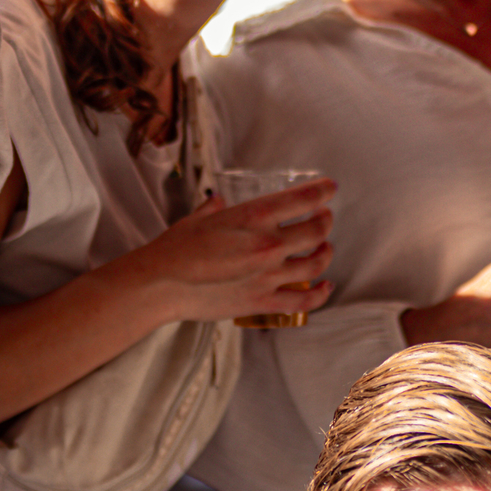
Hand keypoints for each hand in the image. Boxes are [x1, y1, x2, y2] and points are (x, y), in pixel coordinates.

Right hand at [136, 178, 336, 325]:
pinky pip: (304, 300)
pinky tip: (326, 286)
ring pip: (316, 263)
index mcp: (253, 216)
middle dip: (326, 222)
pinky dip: (321, 293)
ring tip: (325, 248)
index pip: (302, 199)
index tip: (330, 188)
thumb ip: (213, 208)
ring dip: (325, 253)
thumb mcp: (197, 218)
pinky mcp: (262, 302)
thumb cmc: (174, 248)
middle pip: (316, 231)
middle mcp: (267, 243)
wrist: (160, 284)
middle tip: (325, 218)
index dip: (322, 191)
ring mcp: (268, 275)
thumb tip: (217, 201)